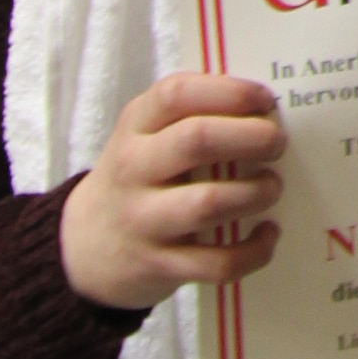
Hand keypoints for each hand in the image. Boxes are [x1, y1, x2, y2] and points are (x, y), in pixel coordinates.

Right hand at [60, 74, 285, 313]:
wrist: (81, 248)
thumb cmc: (135, 180)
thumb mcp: (143, 137)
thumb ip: (189, 117)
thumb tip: (265, 109)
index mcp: (134, 128)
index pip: (177, 94)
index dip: (229, 92)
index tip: (265, 100)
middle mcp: (134, 170)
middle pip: (197, 140)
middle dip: (251, 137)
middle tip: (277, 142)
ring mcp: (144, 221)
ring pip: (208, 203)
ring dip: (254, 193)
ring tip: (272, 186)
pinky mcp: (160, 266)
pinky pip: (216, 263)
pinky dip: (253, 251)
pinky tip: (266, 235)